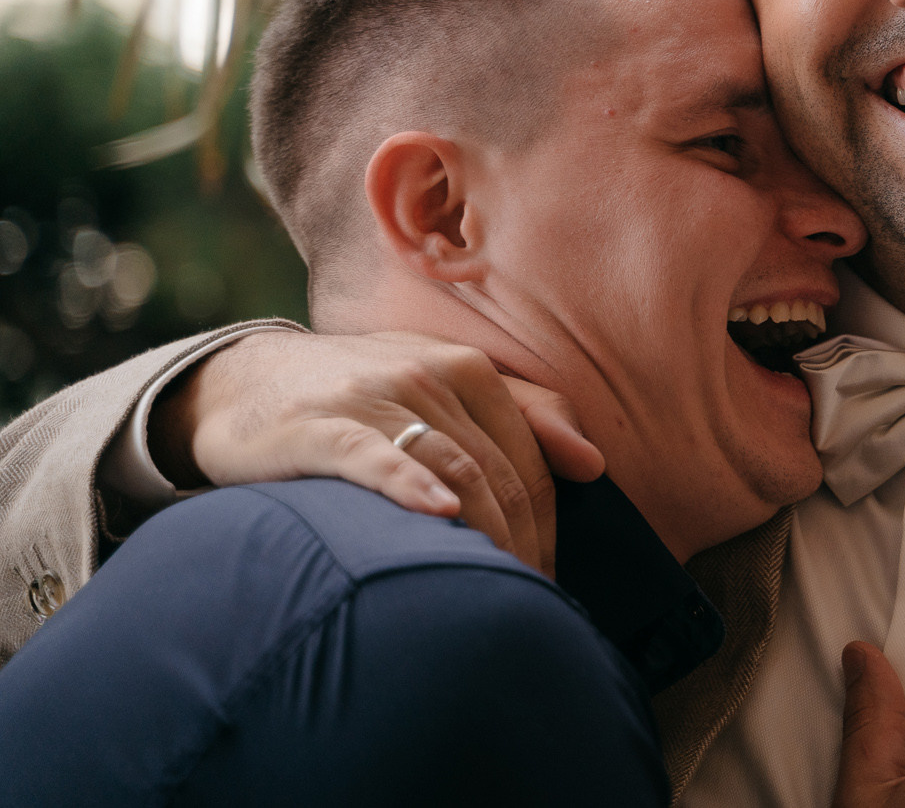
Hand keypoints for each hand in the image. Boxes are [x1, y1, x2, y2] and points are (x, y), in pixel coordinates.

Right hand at [153, 331, 603, 575]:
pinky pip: (374, 457)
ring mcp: (372, 398)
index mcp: (467, 367)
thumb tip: (594, 465)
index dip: (547, 526)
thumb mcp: (442, 384)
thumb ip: (524, 415)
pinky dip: (411, 485)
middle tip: (526, 605)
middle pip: (497, 474)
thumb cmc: (361, 393)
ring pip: (453, 469)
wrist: (242, 381)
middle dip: (521, 545)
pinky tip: (441, 515)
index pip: (527, 459)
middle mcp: (427, 375)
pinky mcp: (318, 427)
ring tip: (496, 592)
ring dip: (484, 537)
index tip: (547, 581)